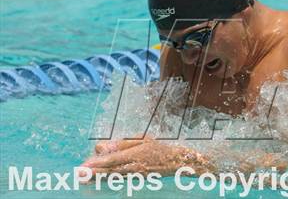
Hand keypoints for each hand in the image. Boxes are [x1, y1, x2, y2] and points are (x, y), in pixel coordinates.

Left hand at [81, 140, 214, 178]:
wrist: (174, 162)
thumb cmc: (157, 148)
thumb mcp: (141, 141)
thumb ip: (121, 144)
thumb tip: (102, 146)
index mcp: (135, 155)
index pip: (113, 160)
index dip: (98, 163)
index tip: (84, 166)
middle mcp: (133, 167)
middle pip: (109, 171)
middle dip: (93, 174)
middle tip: (78, 175)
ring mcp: (134, 175)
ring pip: (111, 177)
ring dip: (96, 178)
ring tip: (83, 179)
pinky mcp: (134, 180)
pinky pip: (117, 180)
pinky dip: (105, 181)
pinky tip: (96, 181)